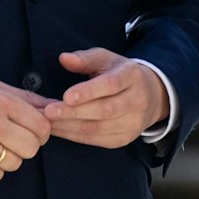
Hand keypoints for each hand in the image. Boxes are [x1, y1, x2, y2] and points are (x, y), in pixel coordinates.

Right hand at [0, 71, 53, 181]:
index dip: (41, 130)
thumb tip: (57, 107)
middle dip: (27, 145)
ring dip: (9, 157)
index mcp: (1, 101)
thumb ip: (26, 98)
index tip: (31, 129)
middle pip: (32, 148)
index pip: (42, 126)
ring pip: (15, 164)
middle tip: (12, 137)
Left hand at [43, 48, 170, 148]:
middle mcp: (137, 101)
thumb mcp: (106, 59)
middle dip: (74, 112)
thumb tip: (64, 58)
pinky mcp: (124, 138)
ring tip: (48, 121)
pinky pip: (96, 140)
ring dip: (70, 126)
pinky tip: (59, 129)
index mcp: (132, 76)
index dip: (89, 91)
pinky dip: (74, 136)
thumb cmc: (121, 74)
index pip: (111, 85)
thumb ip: (85, 58)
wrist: (151, 96)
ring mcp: (133, 123)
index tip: (66, 96)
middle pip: (104, 110)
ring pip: (98, 129)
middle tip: (48, 112)